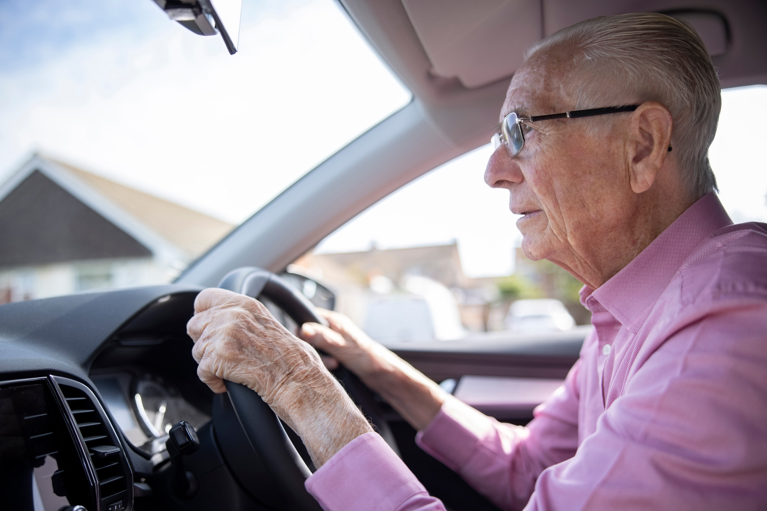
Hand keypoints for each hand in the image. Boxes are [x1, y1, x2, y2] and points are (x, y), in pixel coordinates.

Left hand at [186, 288, 371, 466]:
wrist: (300, 381)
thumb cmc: (291, 360)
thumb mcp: (267, 324)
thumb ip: (242, 318)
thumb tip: (219, 320)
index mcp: (246, 304)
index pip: (204, 298)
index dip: (203, 315)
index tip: (208, 328)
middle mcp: (233, 314)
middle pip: (195, 326)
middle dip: (205, 343)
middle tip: (224, 356)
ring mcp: (225, 334)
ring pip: (197, 351)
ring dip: (210, 365)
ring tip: (232, 369)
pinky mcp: (219, 357)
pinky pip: (201, 372)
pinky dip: (213, 381)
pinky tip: (229, 382)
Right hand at [300, 308, 446, 430]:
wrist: (385, 375)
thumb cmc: (369, 358)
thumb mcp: (342, 347)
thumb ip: (322, 338)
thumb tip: (302, 330)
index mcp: (334, 321)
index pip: (307, 317)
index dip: (301, 330)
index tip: (303, 343)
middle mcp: (333, 329)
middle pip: (309, 335)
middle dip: (311, 348)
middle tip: (323, 358)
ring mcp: (334, 343)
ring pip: (315, 349)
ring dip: (320, 358)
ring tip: (334, 365)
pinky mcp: (336, 355)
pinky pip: (322, 358)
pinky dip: (324, 364)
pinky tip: (334, 369)